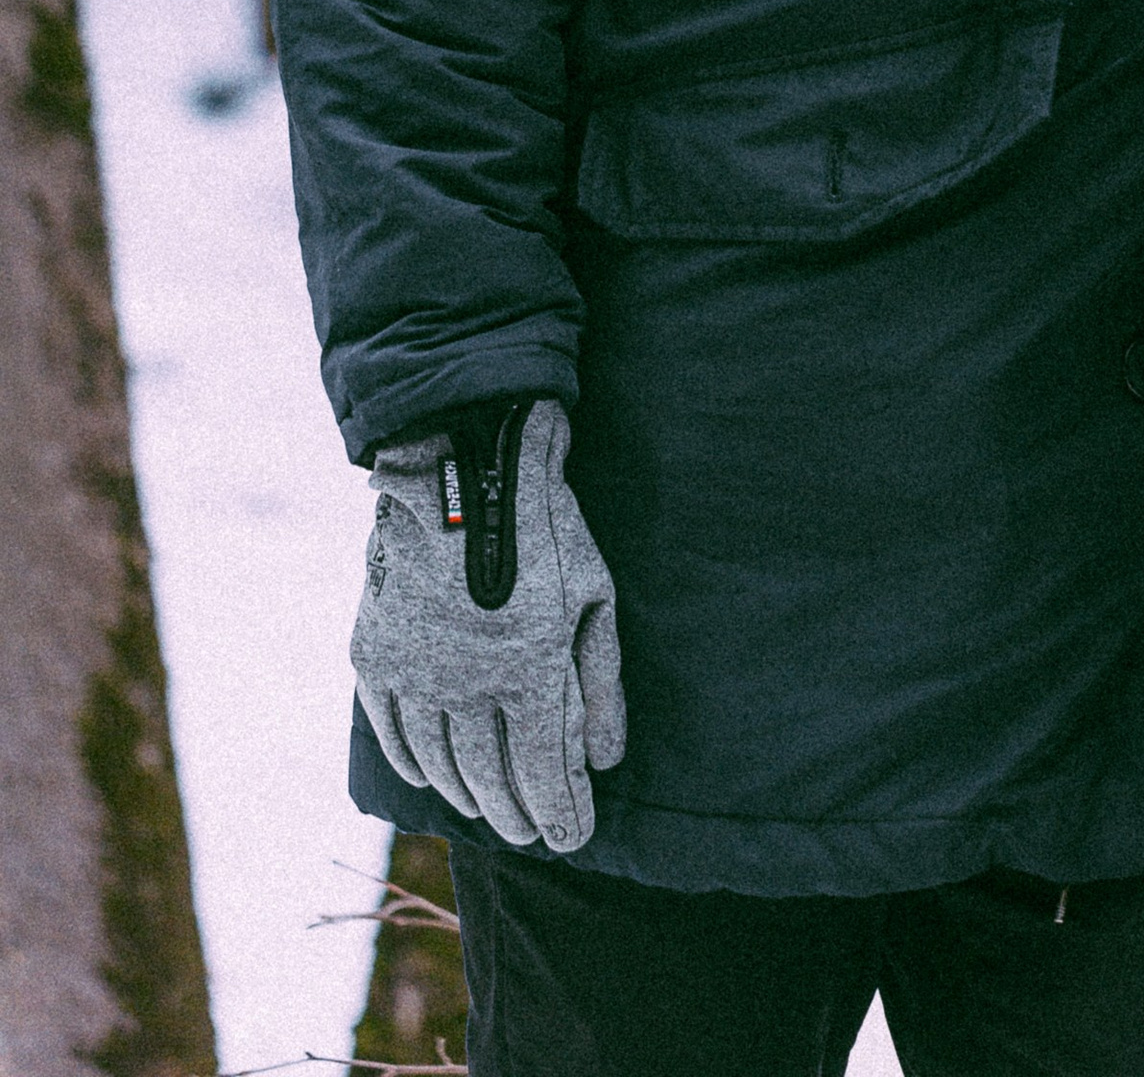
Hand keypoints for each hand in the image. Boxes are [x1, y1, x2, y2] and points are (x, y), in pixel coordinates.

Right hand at [353, 393, 625, 853]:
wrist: (460, 467)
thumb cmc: (544, 529)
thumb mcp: (594, 595)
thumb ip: (601, 682)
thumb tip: (605, 760)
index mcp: (529, 669)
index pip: (545, 773)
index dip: (561, 814)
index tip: (573, 838)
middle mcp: (466, 684)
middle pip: (491, 780)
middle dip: (519, 815)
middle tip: (534, 832)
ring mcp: (414, 673)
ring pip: (441, 765)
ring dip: (469, 797)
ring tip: (491, 810)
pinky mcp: (375, 656)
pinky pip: (394, 735)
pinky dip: (416, 765)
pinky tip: (435, 777)